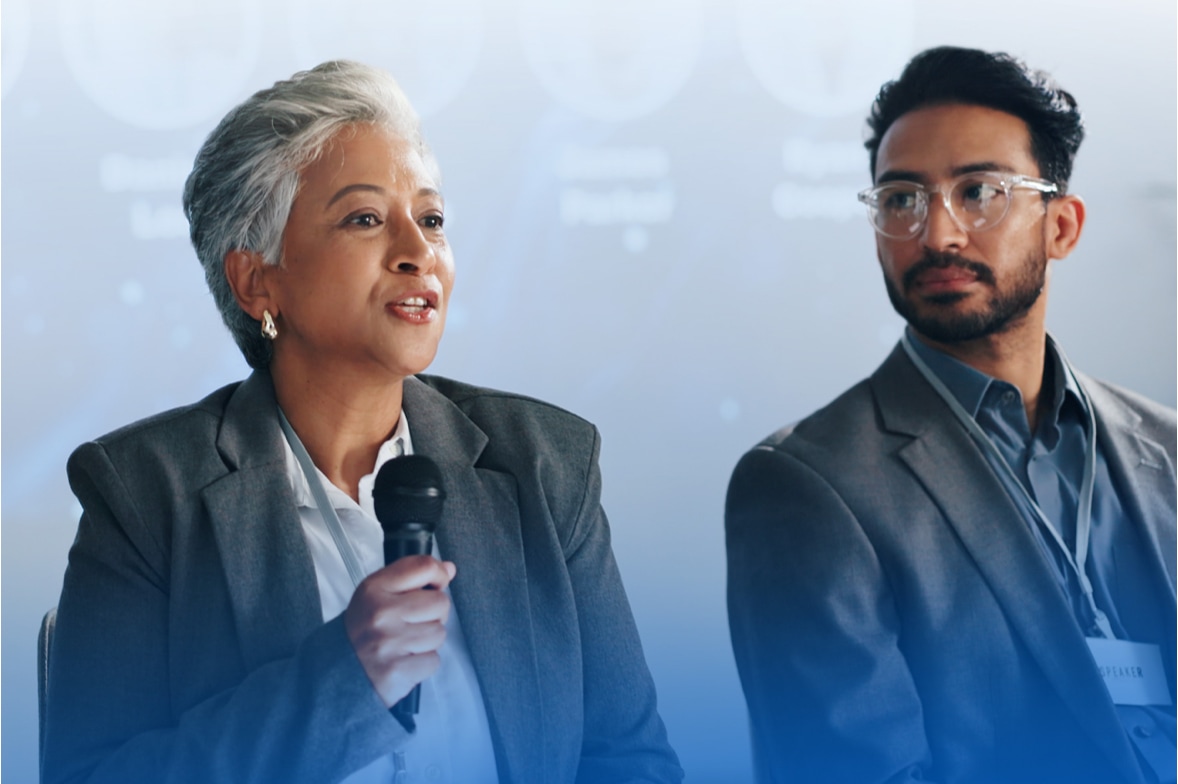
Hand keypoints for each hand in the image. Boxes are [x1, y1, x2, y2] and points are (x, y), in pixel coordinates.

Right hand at [344, 555, 456, 706]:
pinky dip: (424, 662)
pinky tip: (405, 659)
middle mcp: (381, 613)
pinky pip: (434, 660)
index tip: (437, 584)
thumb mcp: (377, 592)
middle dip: (433, 614)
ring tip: (407, 642)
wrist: (339, 667)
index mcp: (375, 588)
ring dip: (428, 640)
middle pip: (440, 603)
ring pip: (439, 633)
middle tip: (413, 622)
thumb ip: (412, 575)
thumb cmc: (365, 626)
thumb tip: (449, 569)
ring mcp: (388, 643)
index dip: (439, 574)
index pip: (424, 567)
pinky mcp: (397, 670)